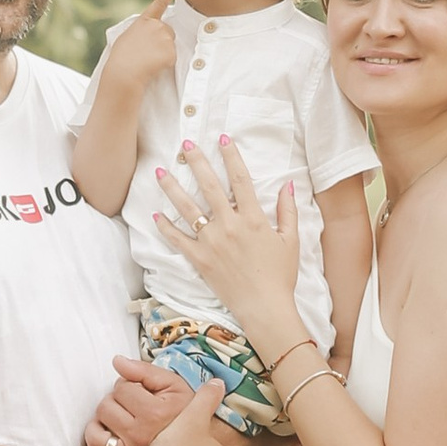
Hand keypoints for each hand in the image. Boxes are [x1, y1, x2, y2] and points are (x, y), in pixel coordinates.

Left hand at [85, 353, 190, 445]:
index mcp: (156, 414)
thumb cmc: (184, 413)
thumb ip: (145, 371)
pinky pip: (94, 441)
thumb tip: (117, 361)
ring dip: (108, 415)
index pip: (122, 386)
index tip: (146, 395)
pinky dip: (97, 433)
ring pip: (98, 420)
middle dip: (119, 400)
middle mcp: (140, 435)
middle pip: (107, 403)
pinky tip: (114, 431)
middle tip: (136, 407)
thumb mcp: (173, 384)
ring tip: (127, 418)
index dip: (132, 385)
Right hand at [103, 0, 180, 88]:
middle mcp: (156, 25)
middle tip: (147, 51)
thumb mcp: (126, 37)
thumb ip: (139, 31)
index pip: (158, 4)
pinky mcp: (171, 51)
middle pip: (167, 31)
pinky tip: (153, 65)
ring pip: (170, 44)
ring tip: (147, 59)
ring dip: (162, 52)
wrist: (124, 72)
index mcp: (143, 21)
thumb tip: (146, 37)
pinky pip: (172, 57)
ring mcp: (164, 37)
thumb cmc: (121, 57)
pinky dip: (165, 63)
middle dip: (162, 40)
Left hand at [151, 136, 302, 342]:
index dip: (231, 156)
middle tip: (185, 145)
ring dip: (172, 188)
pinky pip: (178, 239)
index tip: (223, 138)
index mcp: (253, 218)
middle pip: (210, 186)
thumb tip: (288, 184)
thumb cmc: (280, 276)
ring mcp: (212, 242)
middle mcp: (230, 225)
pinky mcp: (200, 259)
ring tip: (160, 171)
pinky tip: (155, 214)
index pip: (241, 179)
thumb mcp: (291, 240)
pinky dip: (165, 227)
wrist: (265, 307)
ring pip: (188, 208)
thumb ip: (287, 211)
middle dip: (197, 162)